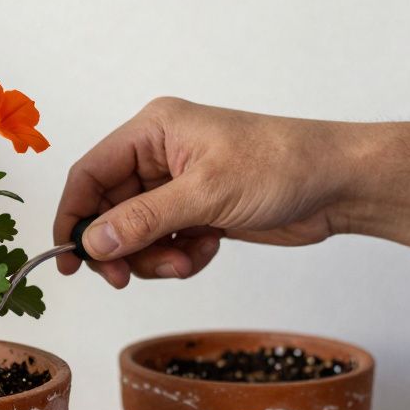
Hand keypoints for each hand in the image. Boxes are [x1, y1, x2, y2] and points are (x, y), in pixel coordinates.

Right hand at [54, 98, 356, 287]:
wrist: (340, 184)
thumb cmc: (282, 166)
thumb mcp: (205, 194)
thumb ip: (143, 220)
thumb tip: (92, 243)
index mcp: (153, 131)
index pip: (89, 173)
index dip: (73, 217)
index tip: (69, 260)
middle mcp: (159, 155)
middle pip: (108, 210)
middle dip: (121, 246)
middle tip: (126, 278)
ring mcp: (178, 185)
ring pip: (135, 233)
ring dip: (153, 257)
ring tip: (185, 260)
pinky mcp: (197, 211)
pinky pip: (163, 243)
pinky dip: (178, 257)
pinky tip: (207, 251)